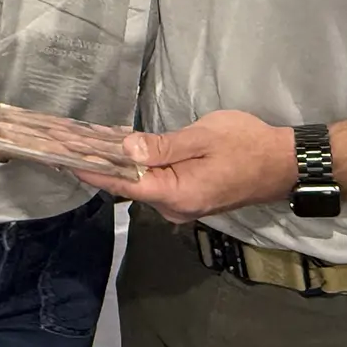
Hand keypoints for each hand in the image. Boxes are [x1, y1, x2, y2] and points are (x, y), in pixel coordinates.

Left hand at [74, 110, 295, 222]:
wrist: (285, 163)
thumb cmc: (248, 145)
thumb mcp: (203, 138)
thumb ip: (162, 146)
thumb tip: (125, 148)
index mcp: (176, 194)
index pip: (122, 183)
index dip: (91, 170)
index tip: (61, 158)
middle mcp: (173, 208)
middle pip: (127, 185)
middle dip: (99, 163)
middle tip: (68, 139)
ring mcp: (181, 206)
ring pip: (140, 183)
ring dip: (116, 163)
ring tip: (85, 140)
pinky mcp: (188, 197)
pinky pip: (155, 182)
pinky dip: (136, 167)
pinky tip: (120, 149)